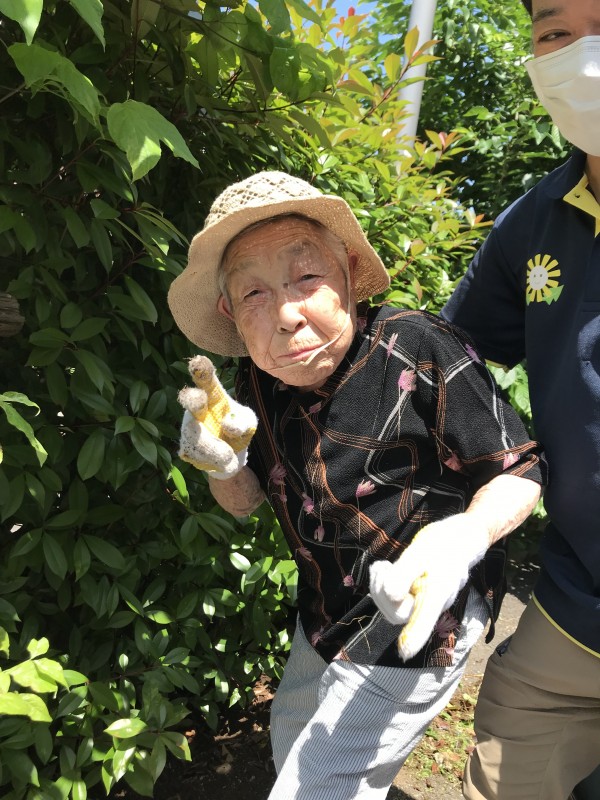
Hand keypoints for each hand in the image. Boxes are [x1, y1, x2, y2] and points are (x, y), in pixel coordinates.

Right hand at [178, 355, 257, 479]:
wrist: (230, 457)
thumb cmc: (238, 431)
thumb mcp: (248, 423)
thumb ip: (242, 422)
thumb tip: (227, 426)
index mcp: (214, 397)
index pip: (207, 381)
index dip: (201, 371)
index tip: (198, 361)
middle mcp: (198, 409)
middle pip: (191, 401)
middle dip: (193, 399)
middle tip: (199, 399)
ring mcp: (189, 428)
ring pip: (196, 435)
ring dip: (214, 447)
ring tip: (228, 455)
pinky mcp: (186, 447)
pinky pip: (197, 455)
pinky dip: (214, 461)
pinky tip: (224, 461)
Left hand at [369, 516, 488, 660]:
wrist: (458, 539)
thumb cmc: (442, 544)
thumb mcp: (420, 553)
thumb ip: (405, 574)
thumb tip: (391, 595)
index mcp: (439, 592)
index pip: (426, 617)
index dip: (415, 636)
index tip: (405, 653)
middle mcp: (433, 603)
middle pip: (399, 613)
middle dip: (381, 593)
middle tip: (380, 567)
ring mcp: (426, 603)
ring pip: (395, 607)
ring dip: (379, 588)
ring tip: (381, 566)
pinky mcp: (418, 597)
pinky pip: (396, 600)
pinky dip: (383, 585)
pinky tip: (383, 567)